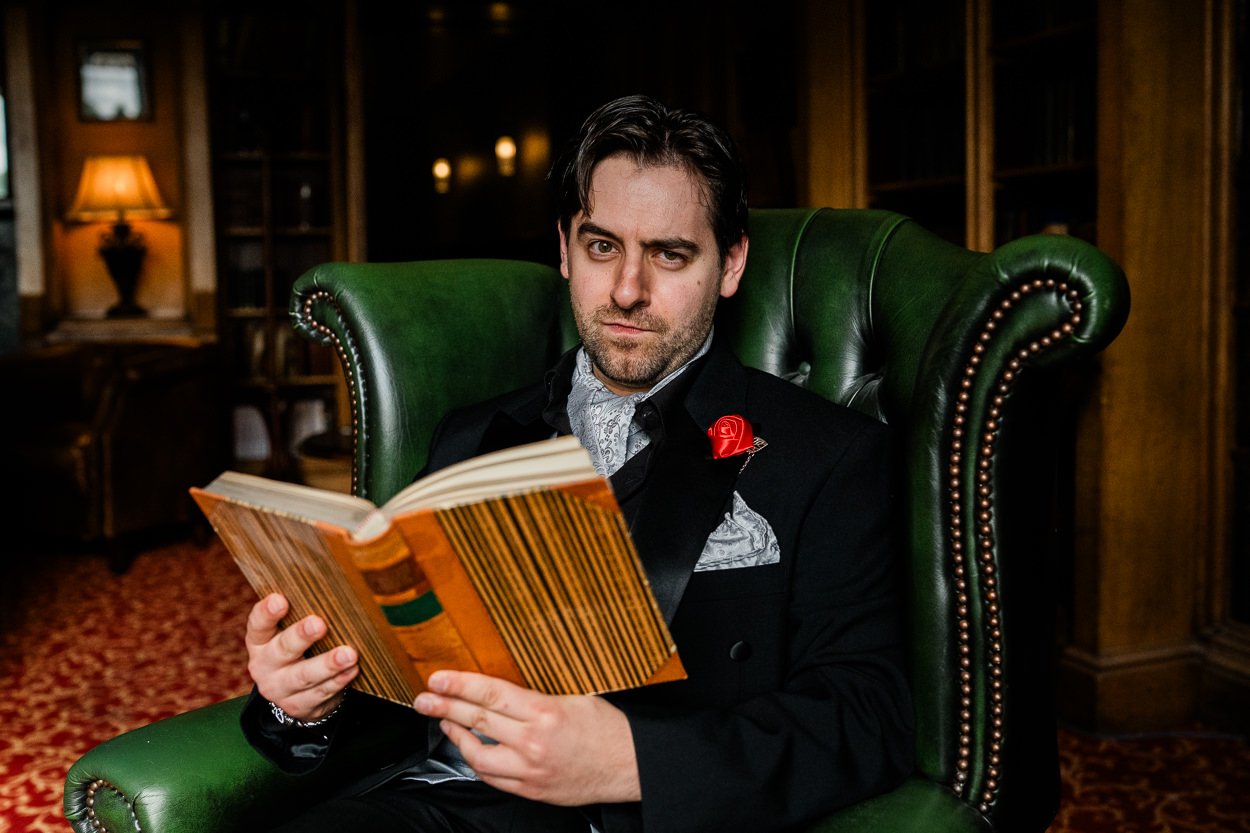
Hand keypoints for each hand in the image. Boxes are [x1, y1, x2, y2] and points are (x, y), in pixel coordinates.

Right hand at [245, 592, 358, 721]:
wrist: (294, 694)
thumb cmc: (297, 650)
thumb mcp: (289, 633)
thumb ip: (302, 615)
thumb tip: (333, 587)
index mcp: (259, 642)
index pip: (257, 625)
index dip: (267, 613)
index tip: (280, 598)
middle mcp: (265, 666)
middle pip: (282, 650)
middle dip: (301, 636)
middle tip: (319, 623)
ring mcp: (280, 689)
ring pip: (304, 676)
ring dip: (327, 664)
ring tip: (348, 654)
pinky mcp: (298, 705)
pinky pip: (321, 693)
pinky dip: (338, 681)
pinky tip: (352, 669)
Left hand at [413, 670, 639, 805]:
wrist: (630, 766)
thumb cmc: (608, 729)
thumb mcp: (575, 698)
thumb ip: (535, 696)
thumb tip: (499, 689)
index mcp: (545, 712)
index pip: (491, 695)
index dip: (459, 685)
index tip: (438, 679)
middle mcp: (533, 742)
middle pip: (477, 722)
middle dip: (445, 707)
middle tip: (424, 699)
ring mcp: (530, 770)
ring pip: (478, 755)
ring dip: (456, 736)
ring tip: (443, 721)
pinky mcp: (531, 790)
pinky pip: (493, 777)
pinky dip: (477, 760)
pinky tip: (470, 748)